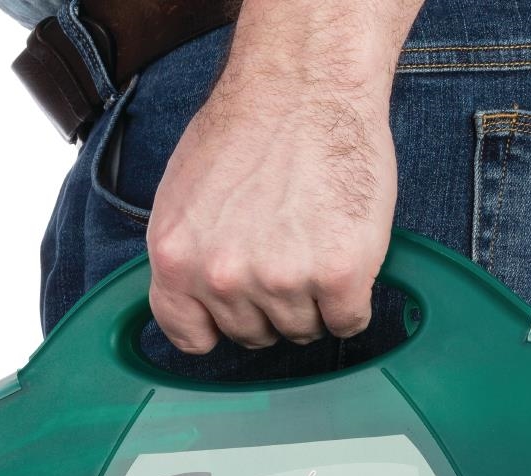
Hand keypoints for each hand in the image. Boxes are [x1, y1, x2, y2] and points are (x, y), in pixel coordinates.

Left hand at [144, 0, 424, 353]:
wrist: (306, 84)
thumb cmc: (249, 127)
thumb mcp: (185, 197)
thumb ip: (189, 256)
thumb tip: (200, 297)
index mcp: (177, 258)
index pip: (190, 336)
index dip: (219, 325)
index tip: (236, 313)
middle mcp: (223, 277)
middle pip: (254, 335)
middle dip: (272, 306)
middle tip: (288, 254)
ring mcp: (281, 280)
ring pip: (304, 331)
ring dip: (316, 302)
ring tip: (317, 244)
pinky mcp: (338, 276)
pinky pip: (349, 322)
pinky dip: (353, 301)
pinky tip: (347, 260)